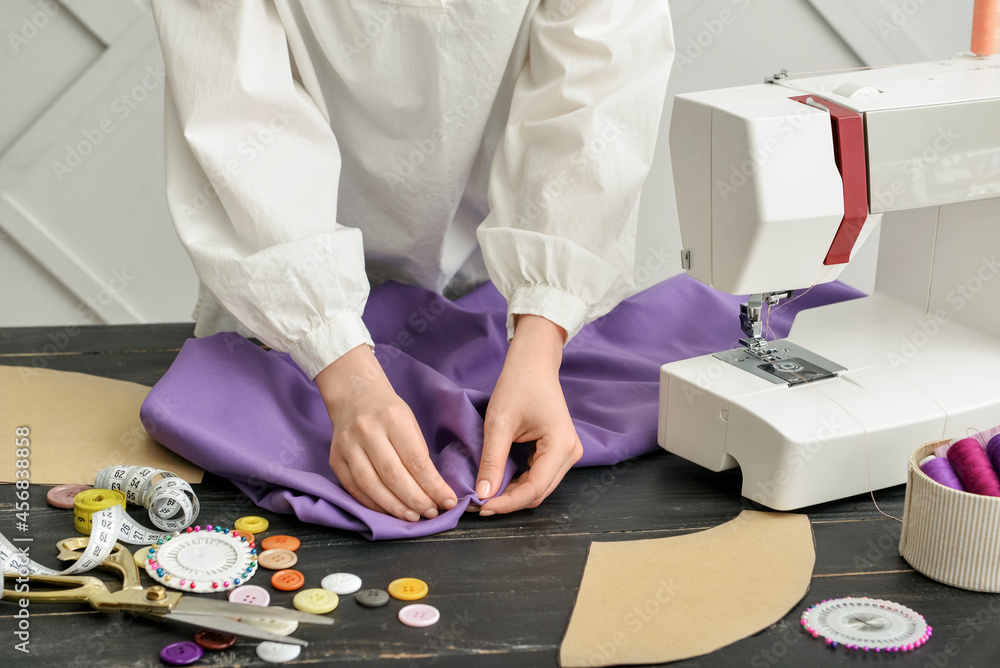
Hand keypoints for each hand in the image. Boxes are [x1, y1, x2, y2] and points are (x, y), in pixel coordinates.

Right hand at [316, 345, 456, 520]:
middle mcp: (367, 431)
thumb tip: (435, 492)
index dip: (433, 486)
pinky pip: (354, 489)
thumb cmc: (388, 413)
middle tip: (431, 513)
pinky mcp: (335, 459)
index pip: (415, 460)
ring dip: (394, 507)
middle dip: (415, 500)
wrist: (353, 396)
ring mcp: (347, 446)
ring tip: (413, 517)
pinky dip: (374, 504)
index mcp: (392, 418)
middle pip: (393, 475)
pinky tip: (390, 511)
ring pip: (371, 485)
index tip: (448, 501)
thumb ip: (419, 456)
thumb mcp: (410, 423)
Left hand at [476, 315, 582, 514]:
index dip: (507, 503)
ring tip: (485, 494)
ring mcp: (567, 453)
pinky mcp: (559, 451)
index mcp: (561, 446)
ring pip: (539, 487)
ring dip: (513, 494)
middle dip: (509, 501)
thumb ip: (492, 461)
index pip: (534, 489)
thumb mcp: (499, 423)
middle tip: (478, 504)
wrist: (533, 363)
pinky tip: (499, 480)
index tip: (481, 507)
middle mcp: (571, 453)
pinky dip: (519, 482)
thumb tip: (483, 495)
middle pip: (539, 492)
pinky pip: (539, 476)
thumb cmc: (518, 385)